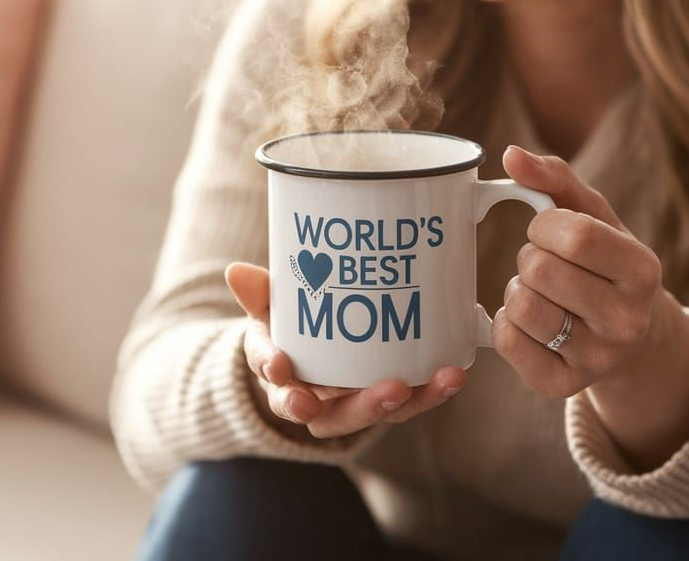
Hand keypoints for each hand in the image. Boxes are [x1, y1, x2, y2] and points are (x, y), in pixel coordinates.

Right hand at [225, 262, 467, 439]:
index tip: (279, 367)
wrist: (302, 355)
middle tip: (390, 389)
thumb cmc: (287, 327)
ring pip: (376, 413)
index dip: (277, 376)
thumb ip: (258, 293)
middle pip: (333, 416)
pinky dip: (430, 392)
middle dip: (364, 406)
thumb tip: (235, 271)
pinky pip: (406, 402)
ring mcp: (349, 404)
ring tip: (440, 380)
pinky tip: (453, 374)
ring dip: (410, 401)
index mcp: (281, 376)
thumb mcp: (268, 309)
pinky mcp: (382, 399)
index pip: (275, 382)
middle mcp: (314, 400)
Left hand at [492, 146, 664, 398]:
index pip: (576, 236)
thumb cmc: (602, 260)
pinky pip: (506, 341)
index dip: (546, 226)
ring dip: (517, 289)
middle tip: (547, 265)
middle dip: (529, 256)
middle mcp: (628, 321)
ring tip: (541, 292)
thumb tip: (510, 154)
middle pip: (540, 271)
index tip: (550, 230)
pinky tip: (530, 321)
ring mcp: (597, 359)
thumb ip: (553, 177)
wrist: (626, 336)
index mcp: (643, 270)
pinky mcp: (562, 386)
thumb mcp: (592, 214)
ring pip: (521, 306)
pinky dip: (505, 322)